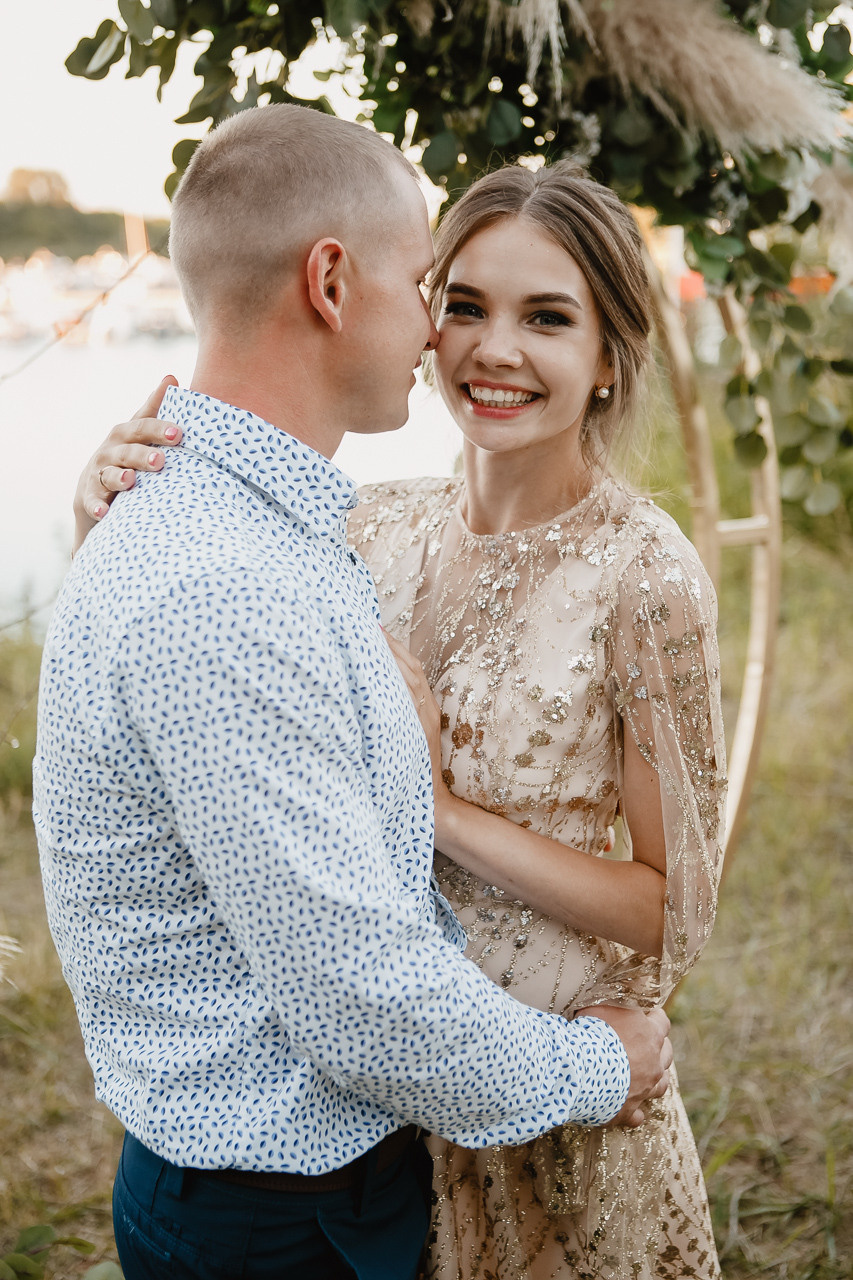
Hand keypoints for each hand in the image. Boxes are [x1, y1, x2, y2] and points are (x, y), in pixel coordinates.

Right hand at [73, 375, 179, 551]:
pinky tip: (104, 513)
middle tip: (160, 461)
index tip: (179, 434)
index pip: (143, 427)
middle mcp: (110, 451)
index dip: (159, 429)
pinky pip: (93, 503)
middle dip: (142, 455)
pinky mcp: (89, 498)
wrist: (93, 489)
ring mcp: (98, 474)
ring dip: (119, 478)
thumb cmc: (126, 455)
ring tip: (131, 481)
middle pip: (127, 451)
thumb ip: (153, 409)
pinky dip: (97, 507)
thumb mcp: (137, 433)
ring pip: (109, 475)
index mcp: (126, 435)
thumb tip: (171, 377)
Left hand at [381, 630, 448, 805]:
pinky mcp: (416, 731)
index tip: (371, 627)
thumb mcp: (406, 740)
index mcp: (425, 709)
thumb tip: (371, 699)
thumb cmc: (415, 776)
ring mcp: (422, 720)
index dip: (393, 647)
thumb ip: (396, 716)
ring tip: (367, 636)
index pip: (410, 668)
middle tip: (365, 623)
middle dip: (388, 644)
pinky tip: (375, 668)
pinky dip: (394, 680)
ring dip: (388, 655)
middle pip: (408, 667)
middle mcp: (425, 710)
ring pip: (406, 678)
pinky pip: (405, 699)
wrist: (433, 807)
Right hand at [576, 1005, 671, 1127]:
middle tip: (648, 1044)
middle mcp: (653, 1063)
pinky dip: (635, 1110)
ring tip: (645, 1075)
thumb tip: (640, 978)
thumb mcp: (606, 1001)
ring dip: (655, 1079)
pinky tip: (629, 1106)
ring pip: (660, 1086)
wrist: (578, 1069)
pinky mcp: (628, 1111)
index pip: (662, 1022)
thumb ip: (624, 993)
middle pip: (667, 1055)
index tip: (646, 1015)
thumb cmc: (591, 1031)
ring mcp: (643, 1090)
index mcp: (650, 1035)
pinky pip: (638, 1115)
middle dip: (659, 1048)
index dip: (654, 1017)